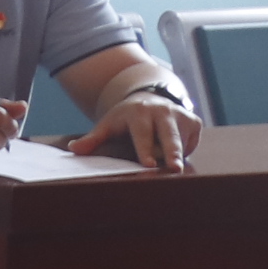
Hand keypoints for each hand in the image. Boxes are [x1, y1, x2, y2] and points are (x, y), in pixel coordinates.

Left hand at [75, 93, 200, 171]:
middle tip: (176, 169)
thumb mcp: (108, 125)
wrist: (149, 98)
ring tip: (169, 164)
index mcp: (138, 112)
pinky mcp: (195, 121)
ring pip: (181, 143)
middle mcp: (162, 111)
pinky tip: (173, 147)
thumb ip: (93, 139)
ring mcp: (181, 115)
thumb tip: (73, 149)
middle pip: (169, 137)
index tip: (148, 164)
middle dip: (172, 153)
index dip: (145, 149)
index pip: (142, 134)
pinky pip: (191, 143)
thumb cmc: (126, 119)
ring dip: (175, 156)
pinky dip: (184, 150)